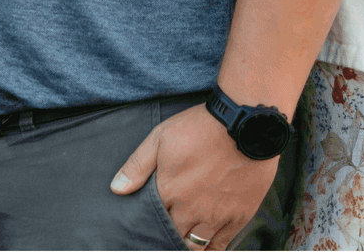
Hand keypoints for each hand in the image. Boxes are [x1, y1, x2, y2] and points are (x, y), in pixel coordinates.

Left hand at [110, 104, 277, 249]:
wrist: (246, 124)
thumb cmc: (201, 127)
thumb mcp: (161, 136)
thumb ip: (138, 165)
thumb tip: (117, 188)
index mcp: (169, 191)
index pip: (151, 220)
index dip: (148, 223)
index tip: (147, 222)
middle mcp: (190, 210)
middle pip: (172, 236)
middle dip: (166, 235)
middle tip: (164, 229)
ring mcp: (215, 216)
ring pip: (195, 245)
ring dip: (187, 244)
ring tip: (183, 237)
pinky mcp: (238, 217)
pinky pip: (221, 246)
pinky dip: (211, 249)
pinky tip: (206, 246)